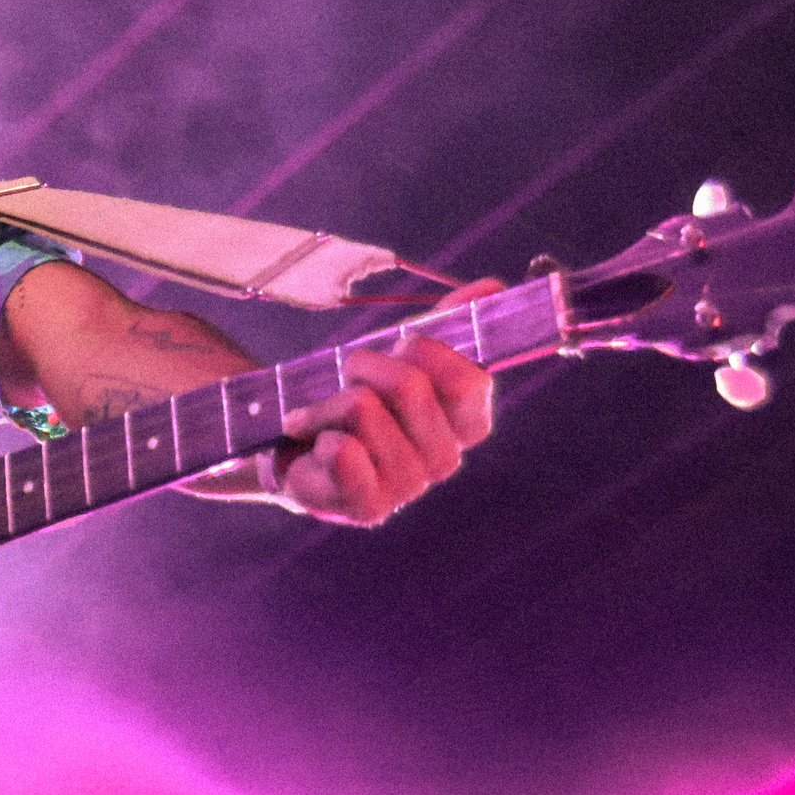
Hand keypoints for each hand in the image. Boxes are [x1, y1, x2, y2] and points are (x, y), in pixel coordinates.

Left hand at [276, 280, 501, 526]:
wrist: (300, 451)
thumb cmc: (358, 403)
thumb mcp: (400, 358)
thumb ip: (448, 325)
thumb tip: (494, 286)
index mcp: (465, 424)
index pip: (469, 380)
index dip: (428, 350)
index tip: (400, 345)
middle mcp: (445, 460)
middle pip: (410, 385)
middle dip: (366, 365)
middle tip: (350, 376)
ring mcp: (409, 487)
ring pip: (364, 409)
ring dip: (330, 401)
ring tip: (324, 414)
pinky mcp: (369, 507)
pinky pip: (343, 451)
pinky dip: (317, 431)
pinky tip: (316, 444)